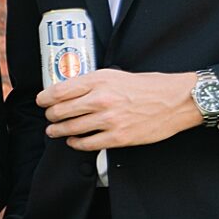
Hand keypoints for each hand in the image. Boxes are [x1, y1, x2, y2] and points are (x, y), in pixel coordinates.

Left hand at [37, 67, 201, 150]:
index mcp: (100, 80)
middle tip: (49, 118)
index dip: (45, 98)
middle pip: (60, 111)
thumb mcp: (118, 75)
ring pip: (70, 129)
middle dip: (51, 116)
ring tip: (55, 131)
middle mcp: (101, 99)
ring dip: (58, 131)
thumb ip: (94, 83)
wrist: (177, 101)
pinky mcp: (117, 137)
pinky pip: (86, 143)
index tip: (42, 101)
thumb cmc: (150, 87)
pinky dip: (75, 143)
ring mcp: (108, 120)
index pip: (60, 90)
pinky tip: (73, 141)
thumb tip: (70, 91)